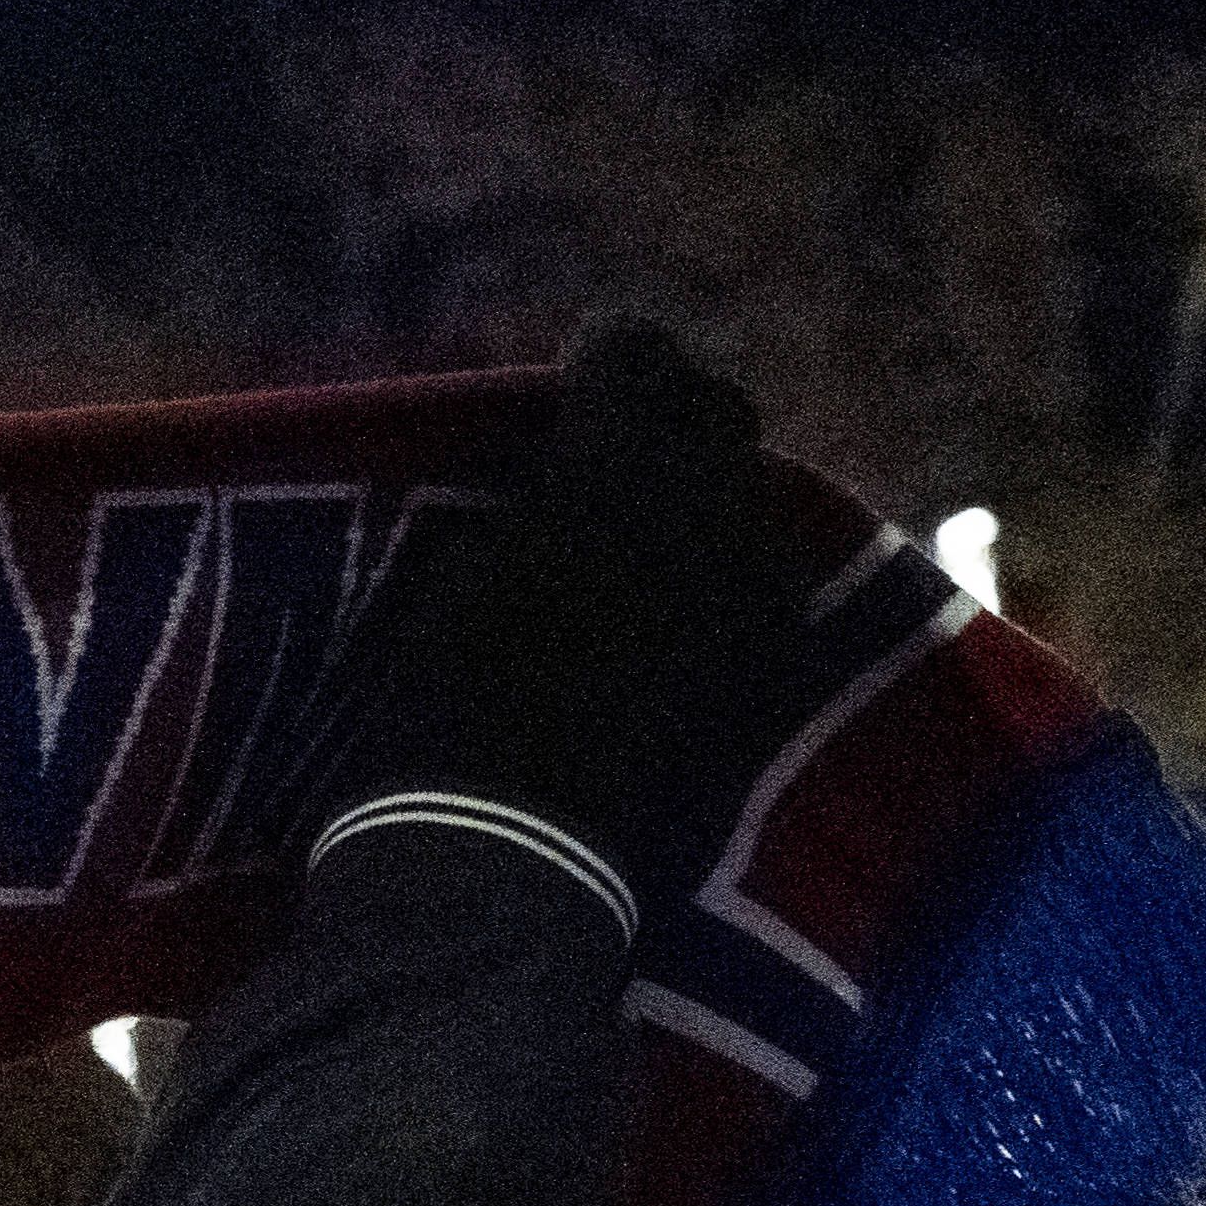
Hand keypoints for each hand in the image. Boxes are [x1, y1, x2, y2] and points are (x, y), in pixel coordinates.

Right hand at [315, 324, 876, 928]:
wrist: (507, 851)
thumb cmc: (439, 705)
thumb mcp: (462, 567)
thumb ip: (534, 493)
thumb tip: (561, 458)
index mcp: (613, 466)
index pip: (638, 353)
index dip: (606, 358)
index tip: (576, 373)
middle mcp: (704, 507)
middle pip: (719, 414)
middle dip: (672, 413)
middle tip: (615, 445)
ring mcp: (749, 586)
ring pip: (749, 498)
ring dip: (703, 496)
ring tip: (645, 533)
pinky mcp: (767, 659)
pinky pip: (761, 580)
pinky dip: (723, 575)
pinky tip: (675, 609)